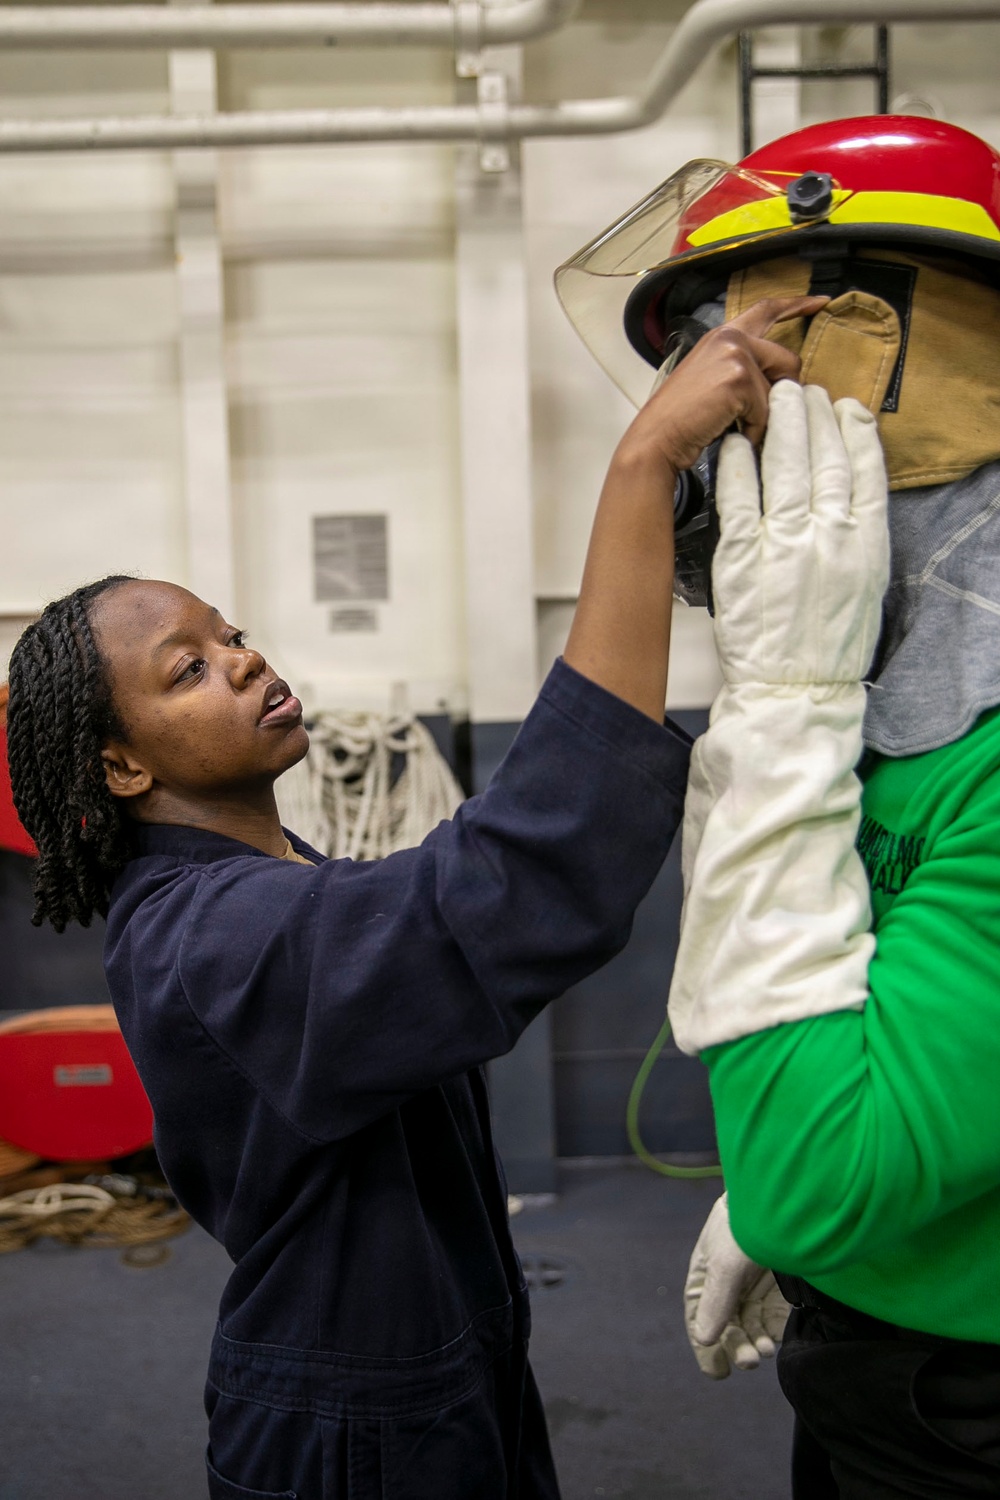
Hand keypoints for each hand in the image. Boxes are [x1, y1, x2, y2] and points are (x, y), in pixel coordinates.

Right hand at [617, 295, 828, 474]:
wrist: (657, 437)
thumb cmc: (681, 418)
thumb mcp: (712, 381)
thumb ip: (743, 369)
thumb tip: (782, 383)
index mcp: (722, 336)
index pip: (766, 310)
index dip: (796, 304)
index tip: (820, 301)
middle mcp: (730, 338)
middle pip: (787, 360)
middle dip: (782, 392)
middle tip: (758, 414)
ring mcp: (734, 355)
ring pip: (778, 390)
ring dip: (763, 416)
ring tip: (733, 426)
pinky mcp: (738, 379)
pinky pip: (766, 411)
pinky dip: (754, 430)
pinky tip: (730, 432)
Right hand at [684, 1193, 790, 1379]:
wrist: (788, 1193)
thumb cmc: (747, 1223)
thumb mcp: (727, 1263)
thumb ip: (716, 1302)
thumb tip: (703, 1337)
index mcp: (707, 1269)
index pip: (700, 1313)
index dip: (706, 1343)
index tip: (717, 1372)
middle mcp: (729, 1277)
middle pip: (728, 1321)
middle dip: (736, 1344)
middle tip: (749, 1361)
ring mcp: (756, 1278)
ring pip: (751, 1321)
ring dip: (756, 1340)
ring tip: (766, 1350)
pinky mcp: (781, 1280)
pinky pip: (774, 1313)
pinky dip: (773, 1329)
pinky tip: (778, 1336)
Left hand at [712, 381, 888, 686]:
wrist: (793, 692)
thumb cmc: (828, 646)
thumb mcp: (864, 587)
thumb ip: (858, 536)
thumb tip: (848, 494)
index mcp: (866, 544)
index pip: (866, 469)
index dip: (855, 432)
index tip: (846, 408)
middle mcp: (829, 536)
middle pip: (824, 457)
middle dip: (814, 416)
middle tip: (803, 392)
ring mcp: (783, 543)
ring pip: (783, 465)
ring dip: (779, 424)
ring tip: (774, 401)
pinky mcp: (740, 556)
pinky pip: (737, 495)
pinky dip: (735, 464)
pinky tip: (733, 443)